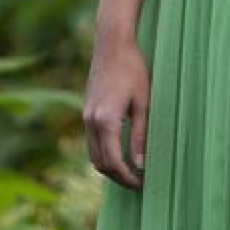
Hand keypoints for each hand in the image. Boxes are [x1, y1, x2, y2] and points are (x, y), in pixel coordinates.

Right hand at [83, 33, 150, 187]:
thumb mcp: (144, 103)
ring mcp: (85, 116)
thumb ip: (141, 135)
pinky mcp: (86, 111)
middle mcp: (91, 121)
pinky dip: (104, 154)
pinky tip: (121, 154)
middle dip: (119, 178)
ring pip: (93, 155)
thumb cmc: (134, 69)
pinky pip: (92, 142)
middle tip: (139, 184)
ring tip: (131, 173)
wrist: (112, 44)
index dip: (128, 178)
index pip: (113, 162)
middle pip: (100, 163)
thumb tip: (141, 165)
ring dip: (110, 168)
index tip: (143, 184)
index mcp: (106, 120)